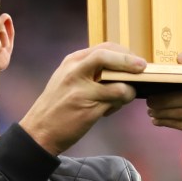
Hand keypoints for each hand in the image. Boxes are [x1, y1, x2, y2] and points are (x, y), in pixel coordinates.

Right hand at [20, 43, 144, 155]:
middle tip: (143, 69)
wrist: (38, 132)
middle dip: (130, 61)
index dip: (123, 52)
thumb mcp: (65, 80)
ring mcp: (81, 90)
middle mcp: (75, 72)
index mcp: (71, 62)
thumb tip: (117, 67)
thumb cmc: (56, 107)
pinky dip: (119, 104)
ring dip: (129, 90)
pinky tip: (111, 110)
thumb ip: (87, 70)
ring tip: (124, 97)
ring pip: (119, 83)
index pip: (103, 48)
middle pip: (109, 56)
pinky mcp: (88, 109)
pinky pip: (115, 102)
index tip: (134, 60)